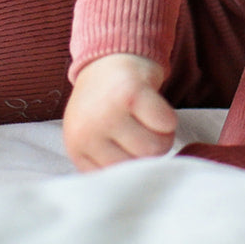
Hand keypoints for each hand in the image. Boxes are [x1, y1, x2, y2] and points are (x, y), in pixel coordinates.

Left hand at [63, 52, 177, 171]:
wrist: (109, 55)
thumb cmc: (106, 102)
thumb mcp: (94, 136)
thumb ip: (107, 162)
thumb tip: (135, 188)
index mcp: (77, 148)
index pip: (117, 178)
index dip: (131, 161)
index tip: (127, 143)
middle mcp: (87, 132)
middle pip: (139, 164)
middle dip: (149, 147)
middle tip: (138, 125)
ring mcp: (108, 112)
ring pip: (156, 147)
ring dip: (162, 134)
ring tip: (147, 117)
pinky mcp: (131, 93)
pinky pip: (166, 123)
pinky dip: (168, 116)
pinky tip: (153, 104)